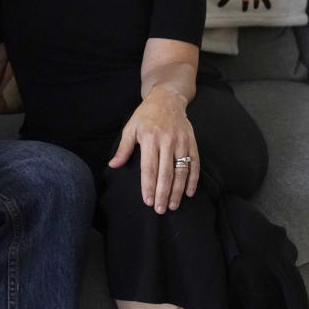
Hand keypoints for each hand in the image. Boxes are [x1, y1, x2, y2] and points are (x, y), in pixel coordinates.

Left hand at [108, 86, 199, 213]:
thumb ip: (124, 148)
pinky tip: (189, 193)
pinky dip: (193, 180)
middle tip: (160, 209)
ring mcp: (181, 142)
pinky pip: (195, 163)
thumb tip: (113, 165)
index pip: (149, 168)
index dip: (148, 186)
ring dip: (178, 190)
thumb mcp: (131, 127)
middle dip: (163, 193)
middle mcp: (167, 141)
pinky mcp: (192, 142)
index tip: (147, 201)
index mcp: (149, 138)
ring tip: (173, 205)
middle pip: (165, 173)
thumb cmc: (146, 115)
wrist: (167, 98)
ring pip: (181, 171)